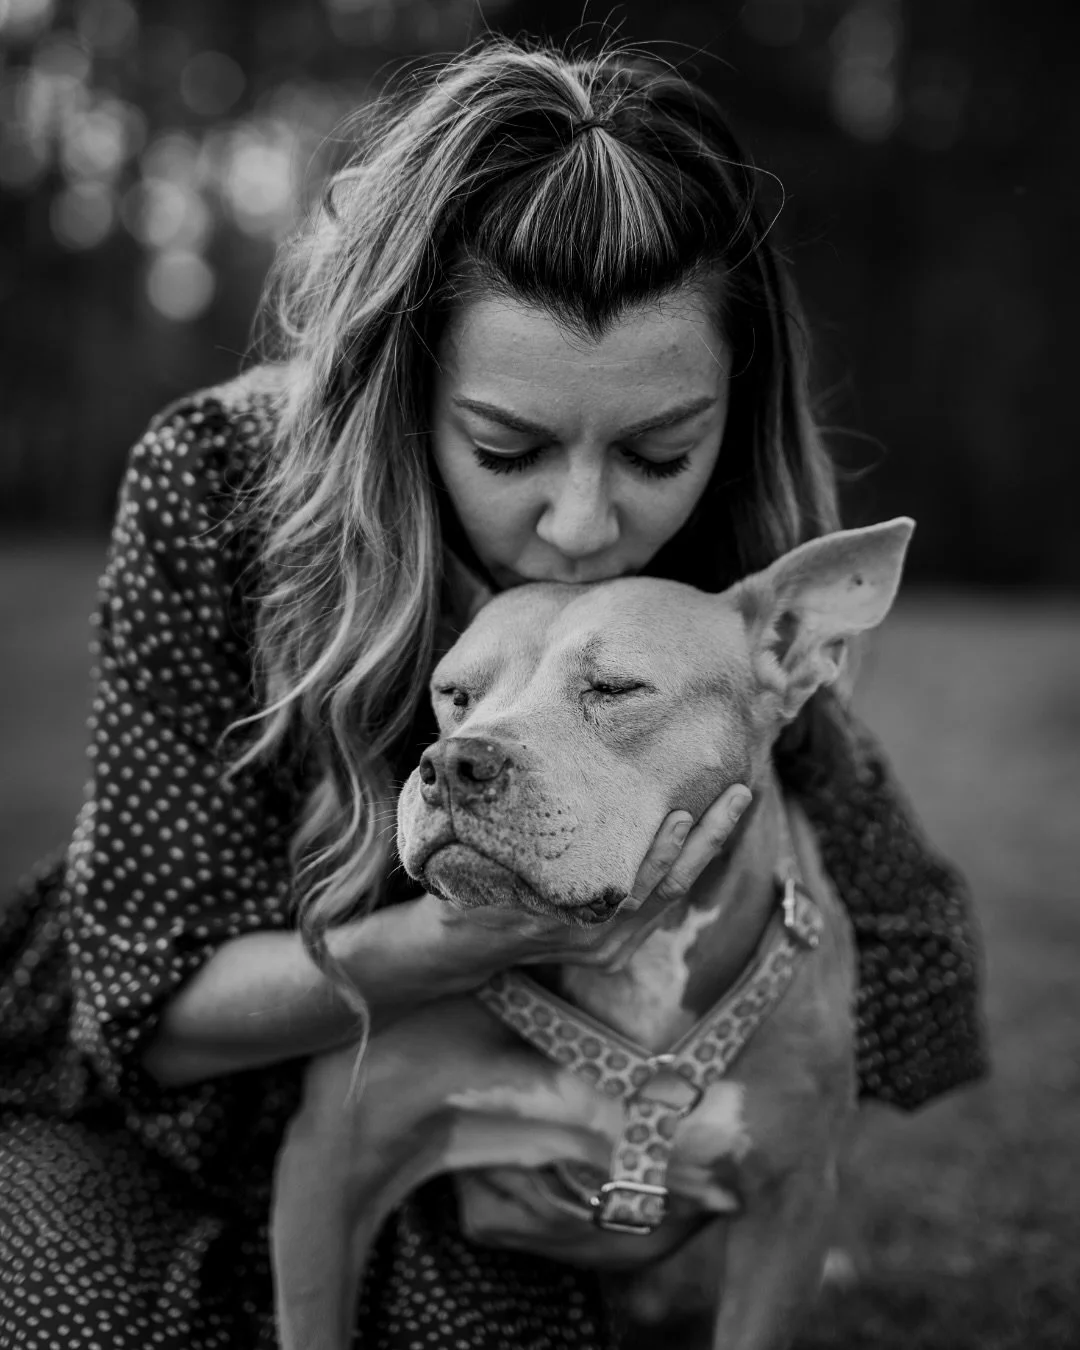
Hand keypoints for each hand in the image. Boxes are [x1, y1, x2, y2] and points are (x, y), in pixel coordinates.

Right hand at [404, 782, 751, 983]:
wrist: (461, 947)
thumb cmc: (468, 891)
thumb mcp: (476, 864)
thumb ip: (500, 837)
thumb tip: (491, 779)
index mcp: (570, 919)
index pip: (634, 884)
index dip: (663, 849)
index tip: (685, 811)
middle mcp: (600, 938)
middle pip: (670, 886)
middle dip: (708, 837)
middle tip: (740, 792)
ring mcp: (612, 946)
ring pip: (673, 894)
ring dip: (706, 847)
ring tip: (735, 800)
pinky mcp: (618, 947)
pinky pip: (662, 903)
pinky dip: (686, 865)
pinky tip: (704, 829)